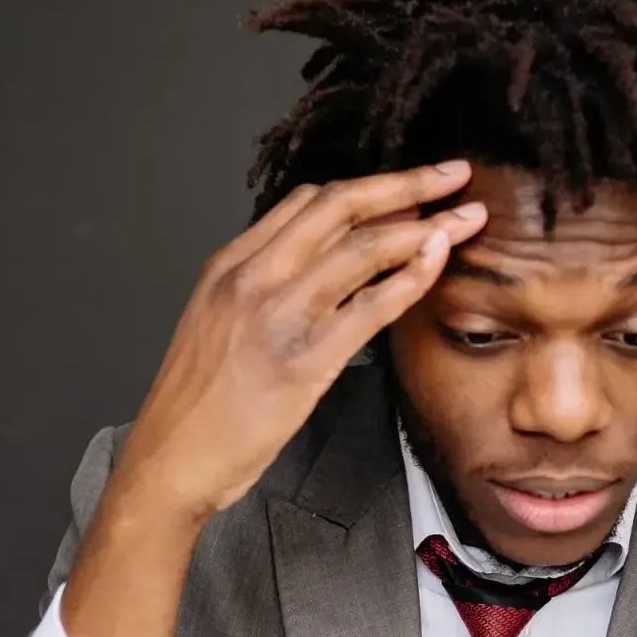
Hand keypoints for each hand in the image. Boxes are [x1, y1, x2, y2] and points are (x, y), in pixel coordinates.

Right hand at [113, 162, 486, 520]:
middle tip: (454, 175)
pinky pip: (371, 306)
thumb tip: (321, 267)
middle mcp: (253, 278)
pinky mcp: (304, 361)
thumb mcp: (218, 323)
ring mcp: (279, 316)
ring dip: (426, 226)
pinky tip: (439, 262)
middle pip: (340, 207)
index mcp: (230, 265)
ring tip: (468, 217)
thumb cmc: (197, 404)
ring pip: (362, 248)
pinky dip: (412, 278)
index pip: (307, 202)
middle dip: (407, 184)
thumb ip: (262, 287)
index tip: (409, 186)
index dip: (367, 187)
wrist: (169, 461)